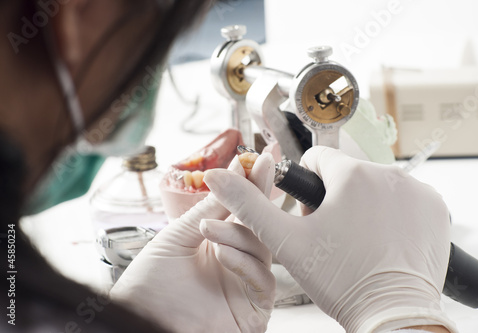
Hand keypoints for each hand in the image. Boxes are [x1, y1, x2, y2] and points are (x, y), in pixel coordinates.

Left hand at [111, 154, 275, 332]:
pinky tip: (222, 254)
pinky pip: (263, 280)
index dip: (253, 185)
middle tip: (258, 169)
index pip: (243, 210)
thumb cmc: (149, 285)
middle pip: (260, 226)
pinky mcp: (254, 308)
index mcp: (218, 242)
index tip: (260, 160)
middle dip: (258, 197)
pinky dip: (245, 263)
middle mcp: (235, 260)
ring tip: (209, 229)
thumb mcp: (177, 237)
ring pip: (263, 249)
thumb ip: (208, 209)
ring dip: (238, 233)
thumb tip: (231, 175)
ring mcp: (245, 284)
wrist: (138, 320)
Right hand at [205, 146, 456, 332]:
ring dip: (363, 205)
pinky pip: (403, 199)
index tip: (312, 215)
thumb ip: (249, 204)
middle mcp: (388, 173)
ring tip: (359, 241)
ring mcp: (415, 190)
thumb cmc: (341, 279)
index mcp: (351, 174)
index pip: (317, 159)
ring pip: (374, 186)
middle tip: (333, 235)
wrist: (391, 314)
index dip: (307, 187)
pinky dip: (392, 214)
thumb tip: (217, 176)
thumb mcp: (286, 241)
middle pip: (347, 174)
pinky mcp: (434, 209)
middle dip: (335, 197)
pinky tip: (384, 241)